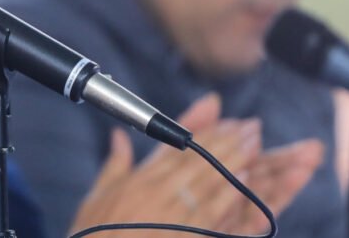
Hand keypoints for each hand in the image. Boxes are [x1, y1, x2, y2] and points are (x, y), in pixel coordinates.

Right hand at [68, 92, 320, 235]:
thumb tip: (118, 135)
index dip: (204, 134)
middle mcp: (157, 193)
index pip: (177, 150)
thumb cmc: (94, 234)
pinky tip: (245, 181)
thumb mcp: (97, 196)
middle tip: (252, 128)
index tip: (226, 122)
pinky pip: (211, 212)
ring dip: (234, 163)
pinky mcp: (184, 236)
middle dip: (228, 143)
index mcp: (139, 181)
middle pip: (198, 162)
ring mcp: (172, 215)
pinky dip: (229, 195)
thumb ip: (115, 163)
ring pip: (209, 182)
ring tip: (254, 146)